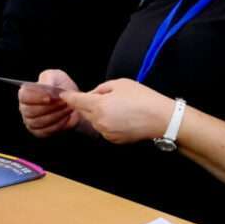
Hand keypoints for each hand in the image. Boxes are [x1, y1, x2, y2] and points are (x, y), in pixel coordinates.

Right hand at [18, 69, 81, 137]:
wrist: (74, 102)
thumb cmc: (62, 87)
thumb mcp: (57, 76)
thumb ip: (49, 78)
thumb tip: (44, 85)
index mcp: (26, 93)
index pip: (23, 96)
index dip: (36, 97)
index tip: (50, 97)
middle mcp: (24, 108)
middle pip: (30, 111)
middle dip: (49, 107)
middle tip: (63, 102)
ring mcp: (30, 121)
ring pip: (38, 122)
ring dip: (55, 115)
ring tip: (67, 108)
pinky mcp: (38, 131)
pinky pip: (45, 131)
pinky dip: (57, 125)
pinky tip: (65, 117)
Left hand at [56, 79, 175, 144]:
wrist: (160, 118)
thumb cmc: (143, 99)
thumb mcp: (121, 84)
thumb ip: (102, 88)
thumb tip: (93, 94)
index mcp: (99, 105)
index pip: (76, 101)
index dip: (69, 97)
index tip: (64, 95)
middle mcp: (99, 121)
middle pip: (83, 112)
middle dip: (85, 105)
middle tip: (99, 97)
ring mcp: (105, 132)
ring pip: (93, 121)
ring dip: (97, 114)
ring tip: (116, 107)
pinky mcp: (113, 139)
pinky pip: (103, 129)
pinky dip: (107, 123)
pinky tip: (121, 117)